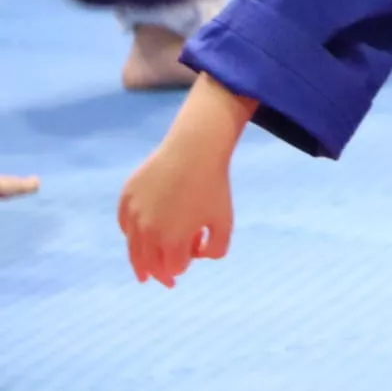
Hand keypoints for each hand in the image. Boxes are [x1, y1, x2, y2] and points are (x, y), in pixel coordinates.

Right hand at [119, 137, 234, 287]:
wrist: (194, 150)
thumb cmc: (213, 187)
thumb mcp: (225, 221)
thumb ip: (217, 249)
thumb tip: (197, 257)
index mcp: (171, 240)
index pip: (174, 268)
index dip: (187, 263)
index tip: (197, 246)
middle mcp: (147, 231)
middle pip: (149, 263)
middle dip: (160, 274)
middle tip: (166, 282)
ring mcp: (133, 214)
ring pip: (133, 248)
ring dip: (140, 263)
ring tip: (143, 275)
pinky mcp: (126, 198)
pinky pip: (125, 225)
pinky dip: (131, 236)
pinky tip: (138, 240)